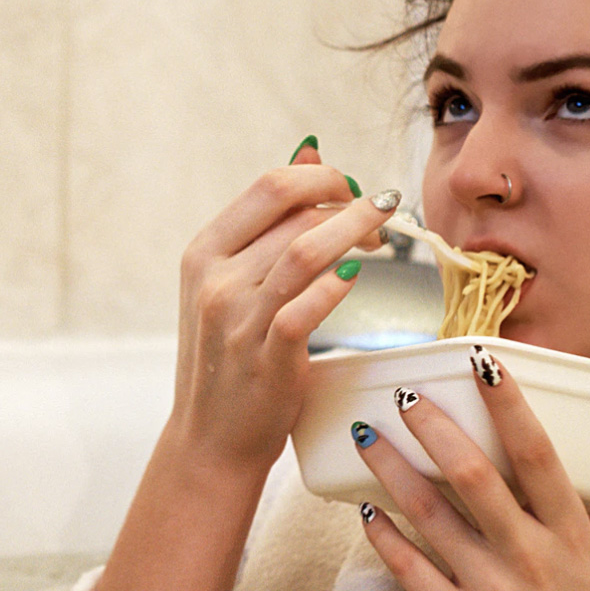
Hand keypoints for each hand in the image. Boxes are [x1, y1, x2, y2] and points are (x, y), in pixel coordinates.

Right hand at [94, 137, 397, 590]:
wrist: (210, 438)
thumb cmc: (229, 355)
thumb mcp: (231, 280)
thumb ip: (268, 222)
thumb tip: (308, 152)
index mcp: (204, 251)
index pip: (270, 186)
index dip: (322, 176)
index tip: (352, 188)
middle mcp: (215, 278)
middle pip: (295, 212)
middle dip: (347, 202)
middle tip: (379, 214)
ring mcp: (238, 318)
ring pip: (306, 249)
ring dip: (355, 230)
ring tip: (384, 234)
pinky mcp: (267, 355)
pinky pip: (308, 305)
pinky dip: (338, 283)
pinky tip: (357, 275)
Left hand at [353, 348, 589, 590]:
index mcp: (571, 537)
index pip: (542, 458)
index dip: (512, 408)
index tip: (485, 363)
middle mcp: (532, 560)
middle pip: (477, 479)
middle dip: (436, 430)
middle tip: (408, 395)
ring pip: (430, 517)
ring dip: (393, 470)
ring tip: (367, 434)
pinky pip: (409, 570)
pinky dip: (383, 536)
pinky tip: (365, 507)